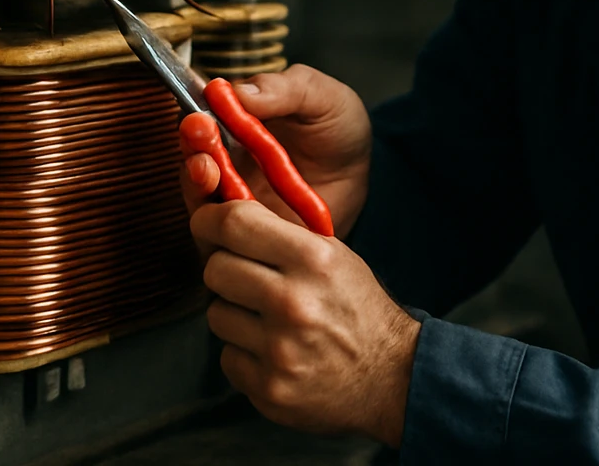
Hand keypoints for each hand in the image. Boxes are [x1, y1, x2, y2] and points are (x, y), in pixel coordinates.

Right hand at [180, 65, 371, 237]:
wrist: (368, 175)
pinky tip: (236, 210)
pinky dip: (222, 222)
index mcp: (237, 119)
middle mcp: (228, 158)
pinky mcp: (248, 231)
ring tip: (208, 169)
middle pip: (193, 157)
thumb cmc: (339, 129)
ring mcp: (236, 195)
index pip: (199, 119)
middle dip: (190, 147)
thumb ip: (281, 89)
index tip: (198, 117)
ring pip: (200, 196)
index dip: (194, 118)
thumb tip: (235, 90)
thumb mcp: (320, 96)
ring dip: (197, 182)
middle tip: (199, 135)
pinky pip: (224, 232)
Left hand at [192, 198, 420, 445]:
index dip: (209, 219)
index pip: (235, 222)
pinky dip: (243, 353)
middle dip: (224, 269)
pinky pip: (227, 357)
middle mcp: (294, 302)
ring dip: (234, 314)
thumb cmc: (356, 307)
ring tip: (267, 320)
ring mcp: (280, 349)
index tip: (205, 224)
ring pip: (216, 314)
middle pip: (215, 268)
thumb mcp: (332, 255)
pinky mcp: (270, 387)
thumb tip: (221, 211)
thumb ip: (280, 234)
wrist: (393, 377)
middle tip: (244, 278)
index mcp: (313, 259)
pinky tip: (273, 351)